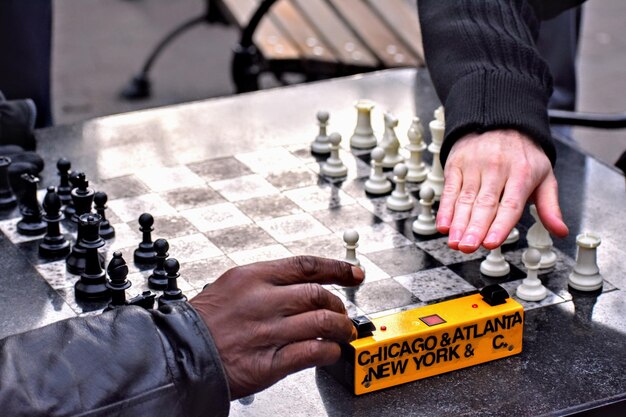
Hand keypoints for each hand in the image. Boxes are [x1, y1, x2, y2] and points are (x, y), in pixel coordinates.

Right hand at [190, 256, 363, 398]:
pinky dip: (328, 351)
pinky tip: (329, 351)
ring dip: (340, 329)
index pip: (306, 265)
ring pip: (322, 322)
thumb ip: (266, 284)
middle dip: (338, 305)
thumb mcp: (230, 286)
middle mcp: (262, 301)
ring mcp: (266, 332)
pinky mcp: (268, 362)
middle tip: (343, 313)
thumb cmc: (203, 322)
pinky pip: (312, 352)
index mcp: (252, 277)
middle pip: (318, 295)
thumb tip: (302, 285)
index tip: (354, 273)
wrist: (176, 354)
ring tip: (343, 334)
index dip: (337, 268)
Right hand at [436, 130, 568, 252]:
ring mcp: (474, 166)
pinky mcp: (457, 164)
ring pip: (465, 199)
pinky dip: (445, 208)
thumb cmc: (522, 153)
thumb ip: (549, 207)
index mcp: (521, 174)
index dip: (499, 225)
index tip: (491, 242)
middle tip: (468, 247)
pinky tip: (444, 224)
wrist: (499, 119)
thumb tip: (560, 231)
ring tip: (455, 242)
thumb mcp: (544, 176)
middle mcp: (497, 169)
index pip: (510, 205)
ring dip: (458, 223)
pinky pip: (450, 189)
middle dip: (475, 228)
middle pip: (485, 204)